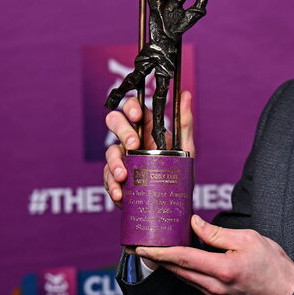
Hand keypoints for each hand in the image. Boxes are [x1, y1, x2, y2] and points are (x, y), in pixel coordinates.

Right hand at [102, 90, 194, 208]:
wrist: (173, 200)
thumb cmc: (178, 169)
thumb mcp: (185, 147)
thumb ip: (184, 122)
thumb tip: (186, 94)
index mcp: (148, 128)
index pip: (133, 108)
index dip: (131, 107)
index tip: (137, 116)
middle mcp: (132, 140)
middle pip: (115, 123)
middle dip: (122, 131)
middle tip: (133, 145)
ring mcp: (122, 158)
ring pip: (110, 151)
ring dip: (114, 163)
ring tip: (124, 176)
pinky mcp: (116, 178)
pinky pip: (108, 178)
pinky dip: (111, 185)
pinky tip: (119, 193)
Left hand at [136, 215, 293, 294]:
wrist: (287, 293)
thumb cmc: (273, 264)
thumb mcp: (249, 239)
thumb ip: (217, 233)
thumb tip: (193, 224)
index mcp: (222, 269)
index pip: (183, 258)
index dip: (159, 252)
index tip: (140, 247)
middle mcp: (214, 286)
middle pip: (177, 270)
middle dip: (157, 259)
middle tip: (139, 246)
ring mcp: (214, 294)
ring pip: (183, 277)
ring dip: (168, 265)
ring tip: (155, 251)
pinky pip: (193, 281)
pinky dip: (182, 269)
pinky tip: (179, 260)